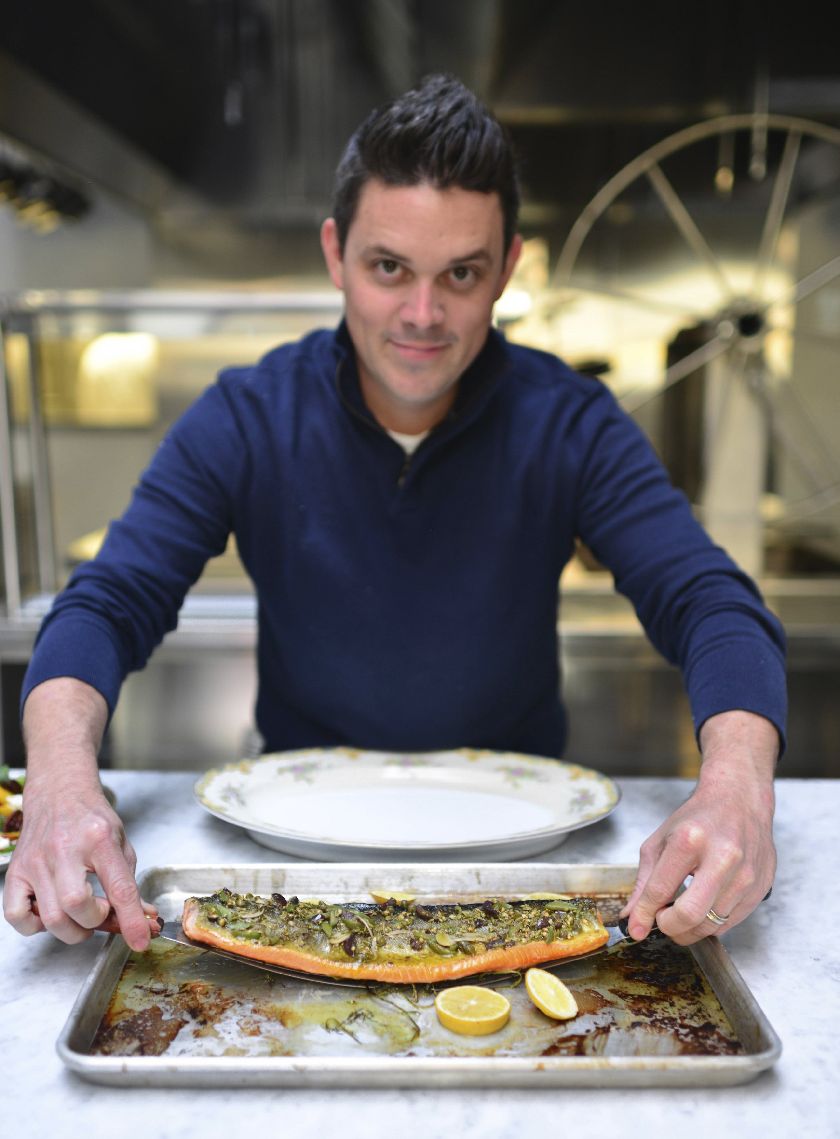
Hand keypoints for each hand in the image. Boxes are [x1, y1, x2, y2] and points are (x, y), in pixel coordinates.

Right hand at [3, 776, 156, 951]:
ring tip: (82, 917)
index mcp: (99, 839)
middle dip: (95, 922)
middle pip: (76, 905)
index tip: (140, 940)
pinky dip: (35, 926)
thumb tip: (143, 920)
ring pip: (50, 917)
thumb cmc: (91, 819)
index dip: (132, 920)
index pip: (119, 888)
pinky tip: (50, 914)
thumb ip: (130, 884)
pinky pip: (17, 915)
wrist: (59, 793)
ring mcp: (36, 861)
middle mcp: (64, 850)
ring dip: (72, 930)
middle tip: (102, 914)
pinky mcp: (16, 871)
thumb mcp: (121, 844)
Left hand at [620, 710, 777, 944]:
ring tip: (680, 912)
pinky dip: (711, 922)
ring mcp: (746, 874)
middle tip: (661, 920)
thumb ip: (645, 882)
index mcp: (691, 840)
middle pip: (690, 915)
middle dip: (669, 927)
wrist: (739, 800)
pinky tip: (703, 905)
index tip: (636, 928)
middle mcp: (723, 857)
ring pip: (711, 925)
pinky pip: (731, 923)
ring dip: (689, 928)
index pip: (661, 890)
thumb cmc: (698, 818)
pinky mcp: (760, 887)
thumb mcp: (661, 841)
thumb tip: (632, 918)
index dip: (644, 914)